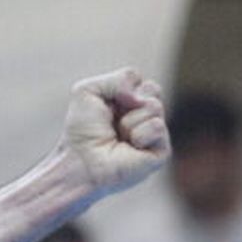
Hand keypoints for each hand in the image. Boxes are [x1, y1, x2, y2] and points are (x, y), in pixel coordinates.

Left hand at [59, 68, 170, 194]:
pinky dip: (138, 134)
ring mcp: (155, 134)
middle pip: (153, 90)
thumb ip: (118, 78)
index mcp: (130, 102)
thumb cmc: (81, 130)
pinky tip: (130, 148)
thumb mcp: (87, 91)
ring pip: (155, 106)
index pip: (141, 81)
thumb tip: (143, 97)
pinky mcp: (162, 151)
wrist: (80, 162)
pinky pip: (157, 126)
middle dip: (127, 102)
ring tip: (118, 138)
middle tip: (112, 123)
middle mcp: (145, 116)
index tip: (103, 107)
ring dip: (128, 121)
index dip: (121, 89)